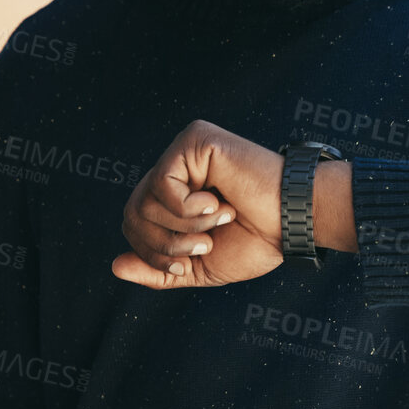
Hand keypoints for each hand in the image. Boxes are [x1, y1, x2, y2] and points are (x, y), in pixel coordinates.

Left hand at [112, 119, 283, 289]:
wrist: (293, 223)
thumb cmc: (257, 240)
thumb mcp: (201, 265)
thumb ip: (160, 268)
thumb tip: (115, 266)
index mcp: (176, 195)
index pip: (134, 224)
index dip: (153, 253)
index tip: (189, 263)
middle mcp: (175, 169)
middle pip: (132, 214)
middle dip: (165, 245)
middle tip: (206, 244)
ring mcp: (183, 151)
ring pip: (145, 202)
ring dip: (185, 226)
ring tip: (221, 219)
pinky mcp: (194, 140)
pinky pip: (162, 184)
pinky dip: (189, 207)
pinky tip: (219, 201)